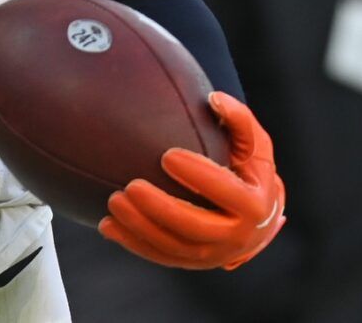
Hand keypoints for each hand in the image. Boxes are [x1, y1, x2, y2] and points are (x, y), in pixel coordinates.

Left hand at [99, 91, 285, 270]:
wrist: (255, 214)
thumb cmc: (250, 169)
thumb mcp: (254, 143)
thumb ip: (239, 119)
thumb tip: (214, 99)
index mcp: (254, 205)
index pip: (226, 192)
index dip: (199, 176)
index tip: (167, 155)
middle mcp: (236, 237)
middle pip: (195, 228)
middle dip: (161, 208)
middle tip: (131, 186)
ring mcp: (212, 255)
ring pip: (173, 247)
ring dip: (141, 228)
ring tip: (114, 201)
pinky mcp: (190, 261)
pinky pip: (160, 256)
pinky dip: (132, 243)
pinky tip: (106, 225)